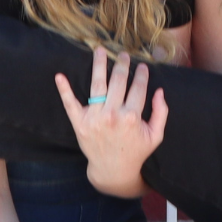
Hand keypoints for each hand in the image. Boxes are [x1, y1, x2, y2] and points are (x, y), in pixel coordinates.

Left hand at [56, 47, 166, 197]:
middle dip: (122, 65)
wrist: (113, 170)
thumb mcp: (156, 135)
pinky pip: (70, 103)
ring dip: (98, 65)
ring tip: (100, 51)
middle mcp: (112, 115)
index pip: (138, 88)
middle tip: (123, 55)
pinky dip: (64, 89)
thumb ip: (161, 112)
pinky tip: (60, 76)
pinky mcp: (79, 123)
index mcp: (132, 117)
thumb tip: (160, 91)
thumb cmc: (136, 151)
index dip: (142, 75)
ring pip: (97, 84)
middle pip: (118, 81)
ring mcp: (94, 118)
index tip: (143, 67)